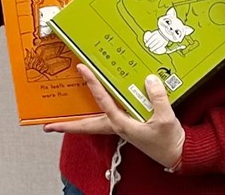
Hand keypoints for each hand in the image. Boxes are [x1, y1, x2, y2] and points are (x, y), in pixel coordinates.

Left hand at [46, 65, 186, 169]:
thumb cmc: (168, 140)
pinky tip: (96, 110)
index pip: (102, 101)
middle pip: (86, 126)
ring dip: (78, 123)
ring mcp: (121, 128)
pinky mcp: (128, 127)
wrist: (175, 153)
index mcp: (122, 124)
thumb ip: (157, 98)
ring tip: (63, 121)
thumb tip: (148, 79)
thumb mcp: (165, 118)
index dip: (92, 84)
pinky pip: (108, 119)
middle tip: (48, 126)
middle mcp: (117, 126)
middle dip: (67, 126)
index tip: (83, 70)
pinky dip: (97, 116)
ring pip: (94, 124)